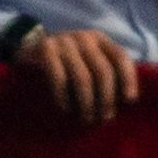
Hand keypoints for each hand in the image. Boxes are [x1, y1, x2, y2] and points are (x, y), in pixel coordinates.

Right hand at [7, 23, 145, 121]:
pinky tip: (65, 109)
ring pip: (82, 77)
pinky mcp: (45, 50)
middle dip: (106, 99)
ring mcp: (64, 42)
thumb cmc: (66, 62)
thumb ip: (106, 72)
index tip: (130, 101)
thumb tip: (126, 101)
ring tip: (86, 119)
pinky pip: (59, 78)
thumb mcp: (88, 60)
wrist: (28, 48)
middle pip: (103, 71)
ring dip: (86, 103)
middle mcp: (84, 37)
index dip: (128, 79)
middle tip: (103, 119)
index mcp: (100, 40)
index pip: (121, 57)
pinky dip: (64, 97)